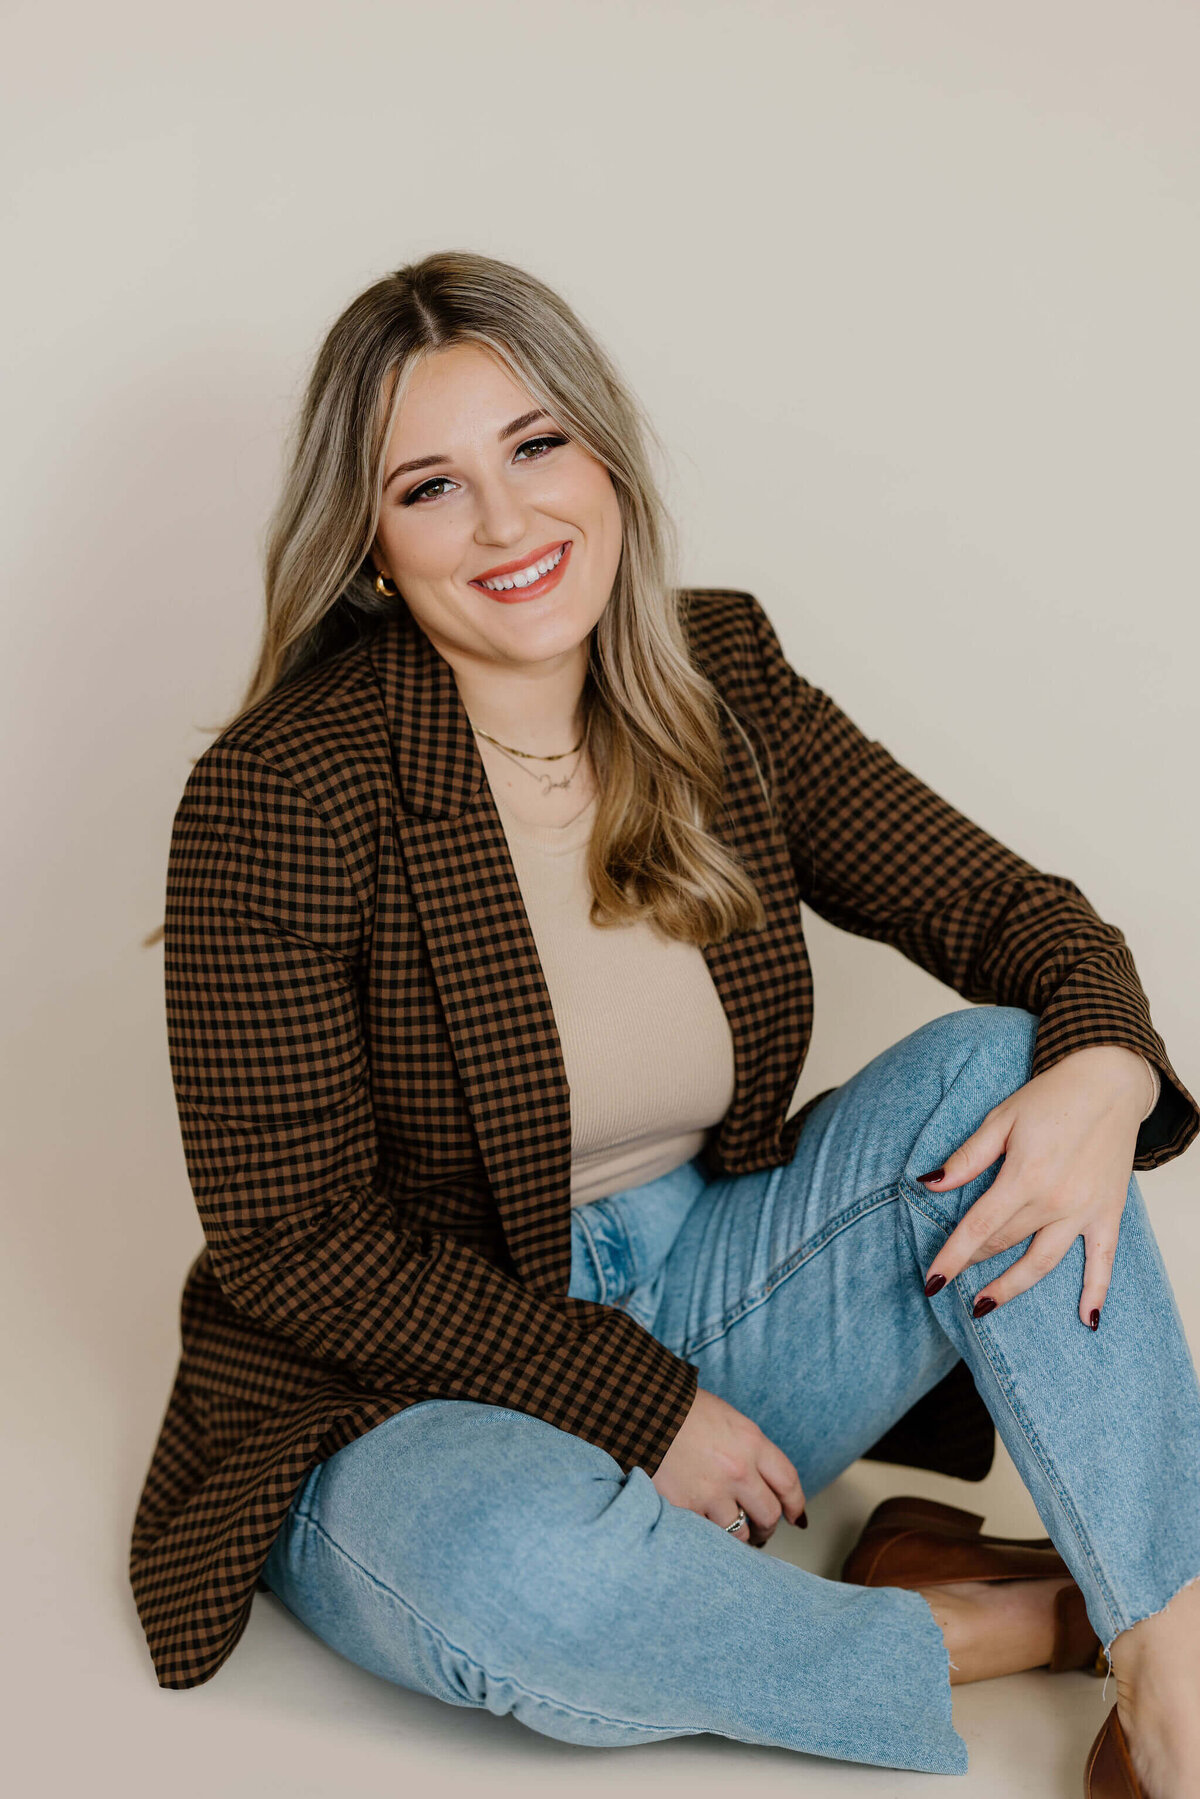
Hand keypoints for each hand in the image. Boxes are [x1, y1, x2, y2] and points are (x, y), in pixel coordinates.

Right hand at [651, 1385, 806, 1545]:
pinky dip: (709, 1535)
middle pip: (769, 1513)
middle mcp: (737, 1470)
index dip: (796, 1504)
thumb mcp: (729, 1420)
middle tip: (763, 1530)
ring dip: (741, 1537)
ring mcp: (711, 1492)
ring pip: (741, 1533)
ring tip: (735, 1534)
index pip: (788, 1483)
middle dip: (769, 1526)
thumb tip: (763, 1479)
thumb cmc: (683, 1410)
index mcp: (751, 1442)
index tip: (795, 1515)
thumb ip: (749, 1449)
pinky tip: (706, 1530)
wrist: (641, 1409)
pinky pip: (708, 1534)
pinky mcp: (685, 1507)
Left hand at [920, 1044, 1150, 1327]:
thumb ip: (967, 1158)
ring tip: (985, 1306)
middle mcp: (1055, 1200)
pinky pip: (1104, 1261)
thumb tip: (929, 1184)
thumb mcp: (1000, 1119)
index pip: (978, 1228)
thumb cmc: (1051, 1097)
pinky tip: (1086, 1320)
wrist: (1110, 1083)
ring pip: (1044, 1262)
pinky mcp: (1109, 1213)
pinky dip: (1096, 1292)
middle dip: (975, 1263)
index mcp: (1024, 1176)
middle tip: (952, 1279)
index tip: (931, 1282)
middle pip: (1006, 1244)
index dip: (952, 1258)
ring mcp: (1084, 1210)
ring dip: (1014, 1288)